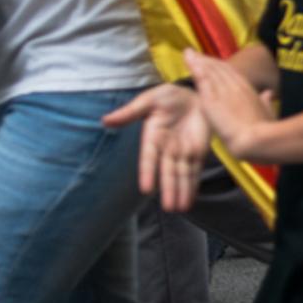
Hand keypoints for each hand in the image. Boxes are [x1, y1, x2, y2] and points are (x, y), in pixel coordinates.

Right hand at [102, 83, 209, 212]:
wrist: (195, 94)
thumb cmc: (169, 96)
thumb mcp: (149, 100)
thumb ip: (130, 112)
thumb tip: (105, 120)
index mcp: (153, 138)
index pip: (149, 159)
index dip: (148, 173)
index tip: (147, 189)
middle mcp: (166, 149)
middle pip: (168, 172)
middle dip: (169, 190)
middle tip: (170, 208)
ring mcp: (182, 152)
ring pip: (181, 176)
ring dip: (181, 192)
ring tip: (180, 209)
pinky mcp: (197, 153)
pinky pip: (195, 171)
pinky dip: (193, 186)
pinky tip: (189, 200)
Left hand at [184, 49, 274, 161]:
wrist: (258, 140)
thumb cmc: (265, 132)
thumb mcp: (268, 114)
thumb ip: (266, 102)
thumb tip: (268, 93)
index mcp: (248, 90)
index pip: (231, 72)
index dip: (219, 65)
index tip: (209, 61)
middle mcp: (236, 87)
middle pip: (219, 68)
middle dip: (206, 60)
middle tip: (193, 53)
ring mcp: (224, 92)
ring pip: (210, 71)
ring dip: (198, 61)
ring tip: (188, 54)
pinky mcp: (212, 100)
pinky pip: (203, 80)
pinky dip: (196, 70)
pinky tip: (190, 63)